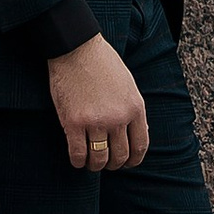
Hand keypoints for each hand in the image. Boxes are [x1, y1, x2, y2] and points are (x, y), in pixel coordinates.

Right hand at [47, 33, 148, 170]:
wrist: (76, 48)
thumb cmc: (102, 63)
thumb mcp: (128, 85)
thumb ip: (133, 110)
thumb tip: (137, 134)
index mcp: (135, 108)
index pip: (139, 146)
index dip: (133, 160)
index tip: (126, 163)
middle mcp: (118, 118)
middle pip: (119, 156)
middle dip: (113, 164)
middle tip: (106, 162)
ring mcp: (95, 122)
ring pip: (99, 159)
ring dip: (95, 166)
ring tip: (91, 162)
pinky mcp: (73, 123)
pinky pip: (78, 154)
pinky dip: (78, 162)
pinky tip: (77, 159)